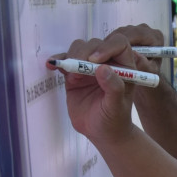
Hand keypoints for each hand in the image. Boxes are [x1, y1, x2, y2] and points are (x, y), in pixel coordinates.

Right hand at [46, 25, 165, 143]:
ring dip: (72, 57)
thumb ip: (114, 88)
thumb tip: (103, 68)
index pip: (119, 44)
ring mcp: (90, 67)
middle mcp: (107, 62)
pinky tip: (51, 65)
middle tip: (77, 70)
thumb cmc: (115, 119)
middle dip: (84, 53)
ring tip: (72, 78)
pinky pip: (65, 61)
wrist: (101, 132)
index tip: (95, 60)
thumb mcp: (117, 107)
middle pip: (95, 44)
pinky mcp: (74, 74)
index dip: (106, 47)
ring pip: (79, 48)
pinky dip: (58, 61)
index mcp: (124, 66)